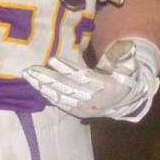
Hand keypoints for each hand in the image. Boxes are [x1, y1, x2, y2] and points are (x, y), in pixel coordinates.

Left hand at [23, 38, 159, 122]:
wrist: (127, 101)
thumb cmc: (125, 77)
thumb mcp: (130, 66)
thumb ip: (125, 56)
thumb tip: (127, 46)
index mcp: (108, 86)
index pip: (84, 77)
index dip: (68, 68)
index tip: (53, 59)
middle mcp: (95, 100)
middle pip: (68, 87)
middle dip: (48, 78)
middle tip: (32, 68)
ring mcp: (86, 108)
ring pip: (61, 97)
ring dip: (43, 86)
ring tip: (29, 75)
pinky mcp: (79, 112)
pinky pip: (61, 104)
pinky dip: (48, 96)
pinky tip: (37, 87)